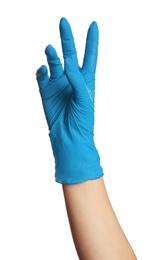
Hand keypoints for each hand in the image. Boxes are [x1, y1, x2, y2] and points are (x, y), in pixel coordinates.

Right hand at [36, 18, 102, 183]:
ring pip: (54, 63)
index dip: (92, 40)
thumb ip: (77, 78)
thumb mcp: (85, 96)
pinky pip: (41, 76)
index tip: (94, 25)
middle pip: (70, 54)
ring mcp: (58, 84)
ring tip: (50, 50)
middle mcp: (72, 79)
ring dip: (51, 55)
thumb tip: (68, 61)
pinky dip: (41, 71)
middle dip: (68, 38)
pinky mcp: (46, 91)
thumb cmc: (83, 119)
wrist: (70, 137)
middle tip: (64, 22)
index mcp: (86, 80)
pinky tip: (43, 70)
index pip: (90, 56)